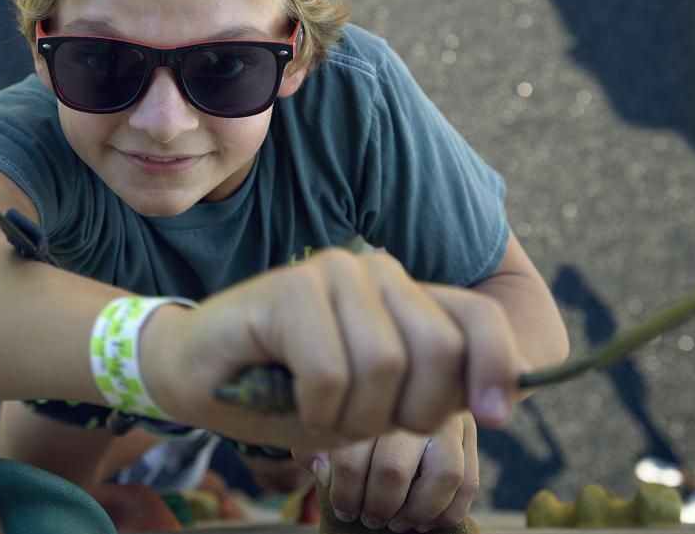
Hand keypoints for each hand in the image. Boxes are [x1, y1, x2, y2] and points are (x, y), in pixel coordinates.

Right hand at [140, 246, 522, 451]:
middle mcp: (377, 271)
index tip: (496, 415)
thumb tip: (500, 399)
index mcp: (405, 297)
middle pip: (440, 349)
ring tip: (317, 411)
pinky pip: (332, 372)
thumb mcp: (372, 405)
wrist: (195, 377)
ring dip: (351, 417)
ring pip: (385, 364)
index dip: (499, 367)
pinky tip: (289, 399)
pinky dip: (313, 409)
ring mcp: (333, 272)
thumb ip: (429, 391)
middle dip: (409, 411)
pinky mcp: (291, 287)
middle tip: (360, 422)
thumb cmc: (285, 394)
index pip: (478, 318)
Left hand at [296, 413, 477, 531]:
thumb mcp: (326, 421)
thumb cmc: (351, 415)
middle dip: (378, 506)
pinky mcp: (470, 432)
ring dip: (416, 511)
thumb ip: (317, 446)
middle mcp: (409, 400)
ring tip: (396, 523)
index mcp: (365, 396)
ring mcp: (445, 416)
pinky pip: (469, 482)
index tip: (343, 508)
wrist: (391, 384)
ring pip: (442, 475)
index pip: (351, 457)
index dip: (344, 494)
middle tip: (369, 518)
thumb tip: (325, 473)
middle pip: (393, 468)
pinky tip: (424, 522)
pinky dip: (446, 512)